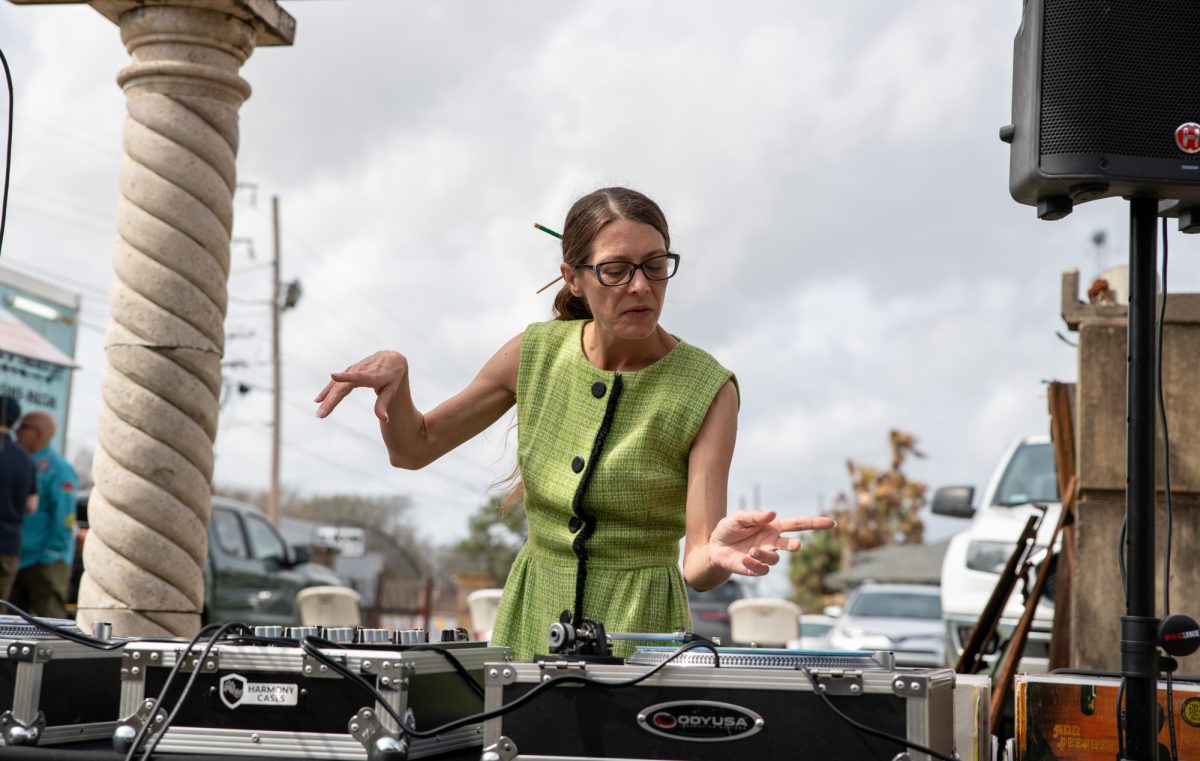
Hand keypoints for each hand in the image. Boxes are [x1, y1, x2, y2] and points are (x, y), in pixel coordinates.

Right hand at [314, 351, 408, 421]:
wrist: (391, 359)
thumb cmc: (392, 376)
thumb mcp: (391, 390)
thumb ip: (383, 405)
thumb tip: (385, 420)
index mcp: (373, 375)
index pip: (358, 376)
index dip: (346, 377)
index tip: (333, 376)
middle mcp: (361, 371)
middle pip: (343, 387)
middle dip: (331, 400)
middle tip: (321, 414)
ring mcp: (353, 370)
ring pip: (337, 385)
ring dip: (326, 398)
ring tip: (319, 412)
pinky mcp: (348, 370)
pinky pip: (336, 383)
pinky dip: (327, 391)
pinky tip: (318, 399)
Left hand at [708, 510, 835, 576]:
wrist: (714, 547)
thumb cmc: (729, 529)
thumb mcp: (738, 518)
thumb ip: (754, 516)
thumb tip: (772, 513)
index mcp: (773, 527)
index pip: (798, 525)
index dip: (814, 523)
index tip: (831, 523)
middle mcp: (772, 542)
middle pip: (791, 544)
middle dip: (794, 545)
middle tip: (797, 546)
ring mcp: (765, 556)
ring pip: (775, 559)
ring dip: (765, 554)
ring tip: (751, 550)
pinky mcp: (756, 569)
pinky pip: (763, 570)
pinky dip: (754, 564)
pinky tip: (745, 558)